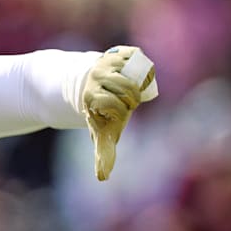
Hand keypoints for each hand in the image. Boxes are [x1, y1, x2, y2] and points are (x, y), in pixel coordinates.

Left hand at [82, 46, 156, 180]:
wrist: (90, 85)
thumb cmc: (102, 114)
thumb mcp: (102, 133)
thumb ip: (104, 154)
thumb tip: (102, 178)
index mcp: (91, 97)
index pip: (114, 105)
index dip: (119, 111)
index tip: (115, 112)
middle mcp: (97, 77)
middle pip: (127, 89)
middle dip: (131, 98)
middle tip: (126, 101)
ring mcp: (107, 62)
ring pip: (133, 72)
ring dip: (137, 82)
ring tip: (132, 89)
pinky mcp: (118, 52)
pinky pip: (137, 56)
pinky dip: (140, 64)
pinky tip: (136, 73)